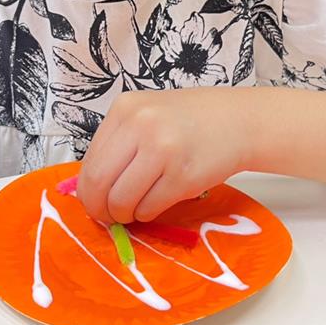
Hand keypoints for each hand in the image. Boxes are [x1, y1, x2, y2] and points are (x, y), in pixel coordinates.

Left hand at [77, 88, 250, 224]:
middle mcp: (141, 125)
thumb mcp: (147, 115)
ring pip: (122, 200)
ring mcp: (163, 150)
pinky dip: (147, 214)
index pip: (89, 161)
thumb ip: (118, 143)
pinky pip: (149, 208)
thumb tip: (90, 188)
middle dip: (99, 208)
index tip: (95, 201)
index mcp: (125, 108)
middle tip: (108, 216)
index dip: (88, 191)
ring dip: (124, 214)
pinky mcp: (183, 176)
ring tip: (136, 208)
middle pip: (99, 182)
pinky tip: (156, 202)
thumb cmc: (189, 121)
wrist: (238, 121)